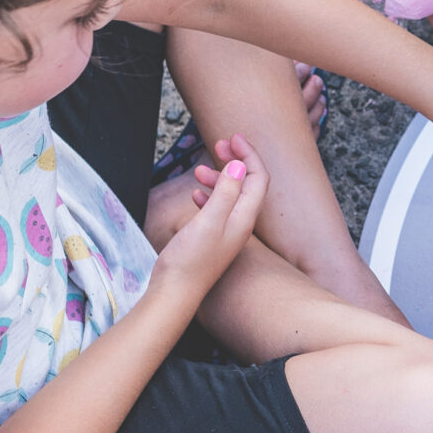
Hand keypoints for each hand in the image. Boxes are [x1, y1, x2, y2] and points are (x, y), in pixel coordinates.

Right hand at [161, 135, 267, 288]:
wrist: (175, 294)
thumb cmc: (190, 261)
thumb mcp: (208, 221)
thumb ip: (226, 192)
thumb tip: (239, 165)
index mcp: (244, 217)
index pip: (257, 178)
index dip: (249, 154)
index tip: (233, 137)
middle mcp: (241, 224)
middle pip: (247, 184)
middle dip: (236, 160)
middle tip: (218, 144)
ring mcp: (228, 233)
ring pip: (231, 196)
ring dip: (220, 177)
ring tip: (198, 168)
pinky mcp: (214, 240)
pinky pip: (218, 210)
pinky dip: (210, 196)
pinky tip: (196, 193)